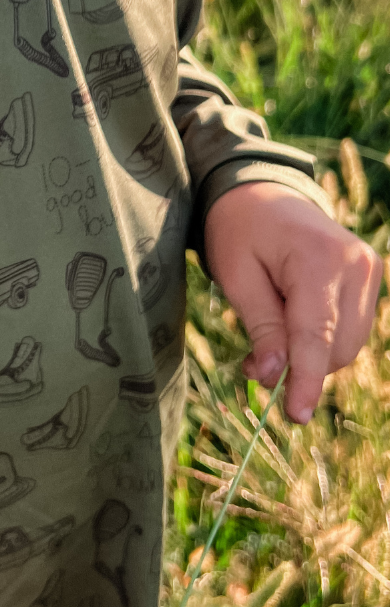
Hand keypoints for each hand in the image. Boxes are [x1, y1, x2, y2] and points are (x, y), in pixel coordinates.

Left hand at [204, 183, 382, 424]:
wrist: (261, 191)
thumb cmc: (240, 229)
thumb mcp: (236, 275)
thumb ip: (260, 326)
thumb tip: (274, 376)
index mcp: (319, 259)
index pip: (317, 335)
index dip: (306, 380)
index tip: (296, 414)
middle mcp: (356, 265)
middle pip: (337, 348)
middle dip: (298, 367)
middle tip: (251, 364)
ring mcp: (369, 270)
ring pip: (347, 346)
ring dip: (310, 357)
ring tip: (267, 340)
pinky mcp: (369, 277)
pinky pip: (350, 330)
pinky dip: (322, 341)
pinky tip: (291, 326)